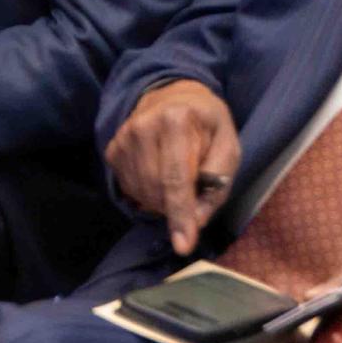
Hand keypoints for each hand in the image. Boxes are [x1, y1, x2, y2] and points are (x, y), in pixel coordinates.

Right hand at [105, 79, 241, 252]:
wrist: (173, 96)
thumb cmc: (207, 125)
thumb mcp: (228, 146)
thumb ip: (218, 182)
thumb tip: (197, 220)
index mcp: (177, 120)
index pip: (176, 178)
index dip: (181, 215)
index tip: (183, 245)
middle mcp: (143, 126)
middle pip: (156, 190)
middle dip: (176, 207)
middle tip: (194, 196)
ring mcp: (123, 137)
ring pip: (141, 193)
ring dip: (162, 202)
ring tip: (177, 182)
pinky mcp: (113, 148)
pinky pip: (128, 189)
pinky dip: (147, 194)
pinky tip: (159, 177)